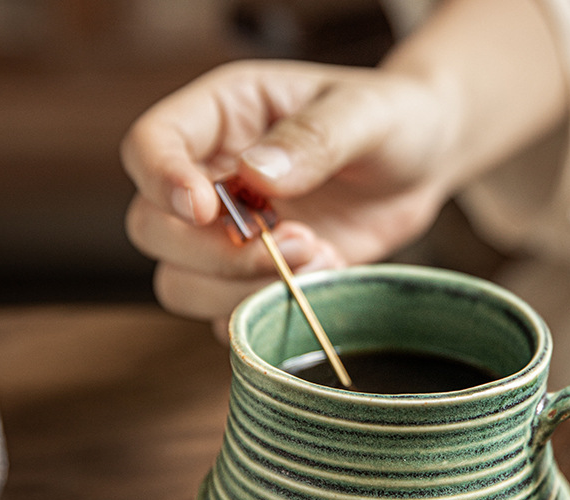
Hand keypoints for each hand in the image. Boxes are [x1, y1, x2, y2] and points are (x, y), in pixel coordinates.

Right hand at [120, 60, 450, 337]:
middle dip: (217, 253)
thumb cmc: (392, 120)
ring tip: (319, 256)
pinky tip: (323, 276)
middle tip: (297, 242)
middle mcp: (212, 178)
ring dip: (243, 289)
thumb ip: (313, 139)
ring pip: (182, 283)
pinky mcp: (257, 277)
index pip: (150, 146)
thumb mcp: (365, 114)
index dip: (161, 180)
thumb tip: (255, 176)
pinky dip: (268, 312)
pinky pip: (228, 315)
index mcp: (222, 118)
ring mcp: (230, 235)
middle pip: (153, 229)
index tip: (205, 208)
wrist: (420, 168)